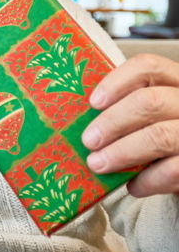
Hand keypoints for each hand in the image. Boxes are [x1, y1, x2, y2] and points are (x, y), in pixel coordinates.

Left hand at [81, 54, 178, 196]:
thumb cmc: (162, 136)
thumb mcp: (150, 114)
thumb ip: (126, 107)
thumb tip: (81, 117)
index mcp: (175, 80)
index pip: (148, 66)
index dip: (117, 81)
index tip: (93, 102)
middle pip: (149, 101)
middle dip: (112, 122)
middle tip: (88, 141)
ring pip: (160, 136)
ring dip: (122, 152)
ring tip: (98, 164)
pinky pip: (174, 170)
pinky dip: (148, 180)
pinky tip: (133, 186)